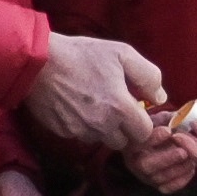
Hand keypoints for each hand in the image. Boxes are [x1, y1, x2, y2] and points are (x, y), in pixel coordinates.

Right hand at [24, 31, 166, 153]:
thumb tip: (159, 98)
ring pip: (100, 140)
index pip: (144, 133)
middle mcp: (101, 126)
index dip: (142, 122)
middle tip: (116, 107)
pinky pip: (80, 135)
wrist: (37, 62)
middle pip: (122, 142)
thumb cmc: (82, 55)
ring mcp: (80, 131)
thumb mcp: (122, 54)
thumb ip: (149, 77)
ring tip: (94, 104)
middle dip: (123, 128)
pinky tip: (76, 105)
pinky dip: (82, 125)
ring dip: (102, 128)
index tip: (136, 110)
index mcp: (120, 108)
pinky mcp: (62, 132)